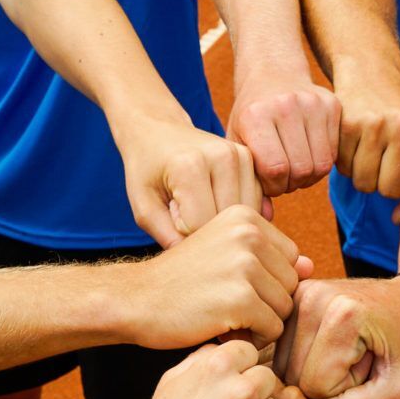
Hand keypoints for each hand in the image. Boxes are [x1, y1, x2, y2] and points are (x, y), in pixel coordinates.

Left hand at [115, 113, 260, 246]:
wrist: (158, 130)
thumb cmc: (146, 170)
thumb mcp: (144, 206)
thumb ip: (168, 237)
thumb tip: (204, 268)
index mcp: (190, 166)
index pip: (200, 227)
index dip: (182, 234)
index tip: (170, 217)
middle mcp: (223, 157)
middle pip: (227, 223)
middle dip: (207, 231)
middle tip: (184, 215)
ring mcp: (242, 156)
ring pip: (246, 217)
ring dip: (224, 224)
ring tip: (199, 208)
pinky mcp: (253, 160)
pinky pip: (255, 205)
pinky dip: (237, 214)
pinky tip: (215, 204)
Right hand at [117, 205, 306, 350]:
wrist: (136, 299)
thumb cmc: (181, 281)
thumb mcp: (222, 256)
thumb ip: (267, 258)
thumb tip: (311, 265)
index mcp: (245, 217)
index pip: (290, 258)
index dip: (267, 281)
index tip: (232, 285)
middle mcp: (248, 235)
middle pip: (291, 284)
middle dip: (266, 303)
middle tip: (226, 304)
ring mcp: (245, 266)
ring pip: (285, 308)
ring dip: (259, 321)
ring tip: (224, 315)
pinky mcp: (240, 299)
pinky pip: (272, 329)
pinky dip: (252, 337)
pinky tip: (224, 328)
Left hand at [225, 73, 339, 198]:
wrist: (271, 72)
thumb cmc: (250, 116)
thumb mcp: (238, 142)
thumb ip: (246, 180)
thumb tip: (265, 218)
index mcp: (256, 115)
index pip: (274, 169)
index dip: (272, 186)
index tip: (267, 181)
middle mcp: (286, 106)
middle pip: (301, 170)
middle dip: (291, 183)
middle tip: (282, 177)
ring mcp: (313, 103)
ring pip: (322, 164)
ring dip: (309, 176)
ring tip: (295, 167)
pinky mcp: (333, 104)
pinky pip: (335, 151)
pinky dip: (322, 161)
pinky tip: (307, 153)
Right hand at [275, 273, 399, 398]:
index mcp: (343, 315)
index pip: (315, 389)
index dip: (345, 394)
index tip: (372, 373)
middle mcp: (312, 297)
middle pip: (295, 377)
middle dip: (328, 385)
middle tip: (363, 365)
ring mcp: (298, 294)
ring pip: (284, 367)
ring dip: (315, 374)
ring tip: (351, 356)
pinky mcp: (292, 298)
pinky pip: (283, 352)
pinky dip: (305, 361)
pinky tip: (333, 348)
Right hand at [331, 71, 399, 199]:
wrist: (371, 71)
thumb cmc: (397, 113)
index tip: (398, 172)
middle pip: (386, 190)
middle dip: (381, 183)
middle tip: (381, 161)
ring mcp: (372, 124)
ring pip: (362, 182)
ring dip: (362, 174)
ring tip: (367, 151)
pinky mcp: (346, 124)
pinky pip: (342, 167)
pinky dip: (345, 162)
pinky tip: (352, 143)